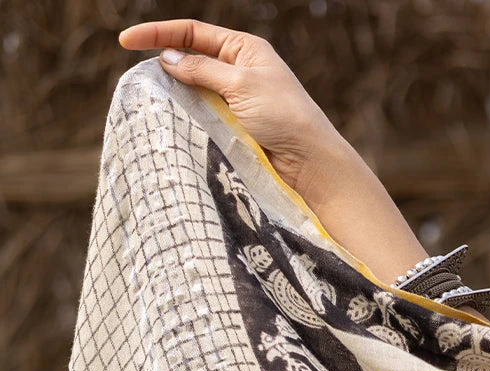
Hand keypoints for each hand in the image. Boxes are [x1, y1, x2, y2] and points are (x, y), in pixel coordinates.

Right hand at [117, 19, 474, 303]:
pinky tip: (170, 123)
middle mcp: (238, 72)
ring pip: (193, 92)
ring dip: (172, 96)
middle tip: (136, 79)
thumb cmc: (284, 117)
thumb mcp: (240, 84)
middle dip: (163, 64)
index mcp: (244, 49)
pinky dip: (185, 119)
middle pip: (190, 60)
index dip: (158, 34)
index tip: (125, 41)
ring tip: (149, 102)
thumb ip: (202, 70)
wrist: (309, 164)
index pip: (192, 32)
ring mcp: (235, 102)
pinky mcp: (234, 130)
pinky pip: (202, 119)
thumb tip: (167, 58)